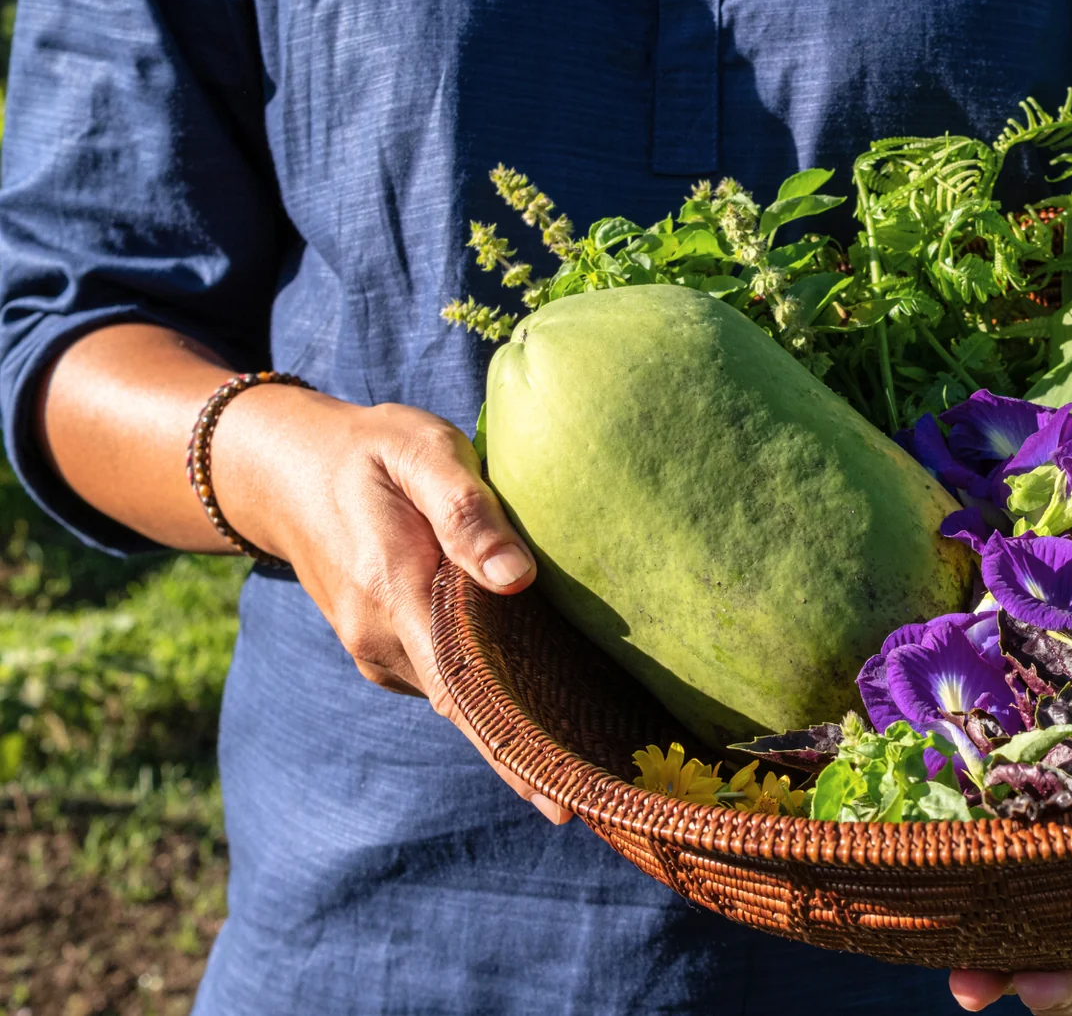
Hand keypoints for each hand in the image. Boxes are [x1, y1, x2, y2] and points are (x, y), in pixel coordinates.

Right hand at [216, 386, 573, 824]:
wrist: (289, 470)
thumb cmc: (370, 452)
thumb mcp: (419, 453)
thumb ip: (467, 512)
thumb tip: (518, 578)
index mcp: (394, 594)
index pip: (464, 692)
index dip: (514, 751)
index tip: (564, 800)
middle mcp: (383, 639)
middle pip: (468, 711)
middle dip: (529, 757)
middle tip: (602, 796)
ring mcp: (381, 650)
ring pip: (458, 699)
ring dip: (514, 725)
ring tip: (589, 755)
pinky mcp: (388, 648)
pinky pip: (446, 681)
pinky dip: (488, 694)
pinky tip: (544, 699)